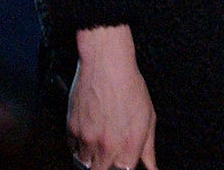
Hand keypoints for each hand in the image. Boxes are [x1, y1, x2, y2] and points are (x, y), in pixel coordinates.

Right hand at [68, 25, 157, 169]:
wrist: (106, 64)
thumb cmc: (130, 87)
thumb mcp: (147, 117)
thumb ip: (148, 149)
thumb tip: (152, 168)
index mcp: (128, 147)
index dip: (121, 168)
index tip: (120, 163)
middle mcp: (106, 148)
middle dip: (104, 166)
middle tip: (108, 154)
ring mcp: (86, 140)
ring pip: (83, 165)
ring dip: (90, 159)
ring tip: (99, 144)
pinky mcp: (71, 130)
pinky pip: (72, 149)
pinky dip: (79, 147)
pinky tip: (88, 133)